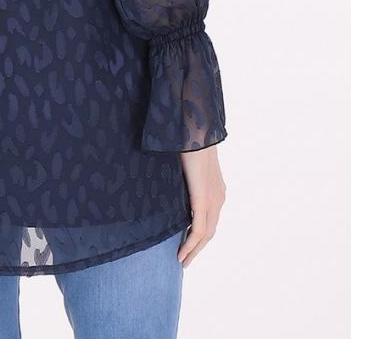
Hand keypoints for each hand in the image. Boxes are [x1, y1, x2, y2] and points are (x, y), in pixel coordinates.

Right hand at [176, 143, 225, 267]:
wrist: (195, 129)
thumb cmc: (187, 140)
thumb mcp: (186, 164)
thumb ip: (184, 177)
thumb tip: (171, 181)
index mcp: (216, 189)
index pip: (209, 219)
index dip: (199, 234)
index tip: (187, 245)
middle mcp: (218, 198)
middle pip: (209, 231)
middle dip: (197, 247)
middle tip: (185, 259)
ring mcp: (213, 200)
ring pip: (205, 234)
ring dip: (194, 250)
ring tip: (182, 260)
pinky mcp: (204, 200)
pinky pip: (199, 229)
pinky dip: (191, 244)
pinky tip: (181, 253)